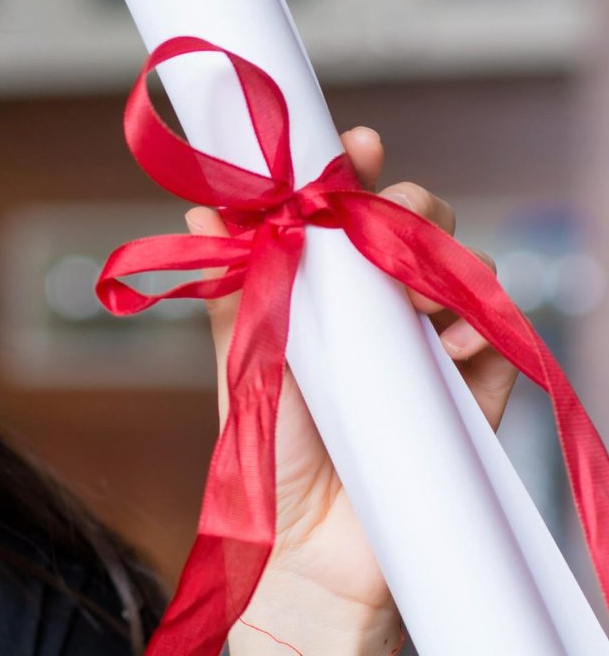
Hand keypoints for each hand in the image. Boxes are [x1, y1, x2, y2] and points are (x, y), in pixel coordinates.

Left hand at [191, 127, 521, 652]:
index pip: (345, 209)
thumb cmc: (270, 452)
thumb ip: (235, 287)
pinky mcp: (474, 388)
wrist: (307, 549)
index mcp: (322, 288)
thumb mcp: (242, 361)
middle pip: (412, 220)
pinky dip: (475, 323)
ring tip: (403, 303)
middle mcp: (379, 306)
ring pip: (458, 264)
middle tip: (379, 222)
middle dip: (404, 205)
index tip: (354, 145)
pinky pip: (496, 331)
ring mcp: (430, 342)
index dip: (353, 169)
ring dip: (436, 264)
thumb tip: (199, 212)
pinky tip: (444, 342)